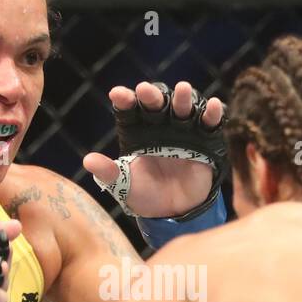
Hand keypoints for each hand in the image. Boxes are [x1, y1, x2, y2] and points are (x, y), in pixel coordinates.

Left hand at [84, 81, 225, 217]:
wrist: (172, 212)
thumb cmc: (145, 194)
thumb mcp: (124, 186)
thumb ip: (109, 173)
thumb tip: (88, 160)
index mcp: (139, 131)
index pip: (130, 110)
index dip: (125, 99)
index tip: (118, 94)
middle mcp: (161, 126)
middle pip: (157, 104)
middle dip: (152, 95)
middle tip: (145, 90)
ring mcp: (184, 131)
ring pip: (184, 108)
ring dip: (184, 98)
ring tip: (183, 89)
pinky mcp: (205, 140)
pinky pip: (210, 124)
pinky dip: (212, 114)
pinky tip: (214, 105)